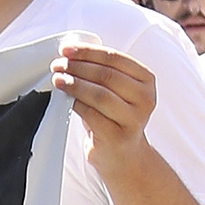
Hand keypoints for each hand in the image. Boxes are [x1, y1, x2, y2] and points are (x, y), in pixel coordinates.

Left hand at [51, 42, 159, 165]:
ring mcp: (134, 119)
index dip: (88, 52)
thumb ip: (101, 72)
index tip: (66, 50)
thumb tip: (70, 54)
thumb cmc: (113, 117)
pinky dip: (76, 104)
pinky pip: (92, 115)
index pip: (115, 58)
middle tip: (58, 65)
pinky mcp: (118, 136)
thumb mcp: (115, 91)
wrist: (123, 154)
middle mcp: (145, 98)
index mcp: (146, 79)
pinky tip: (65, 99)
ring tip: (58, 79)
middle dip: (78, 68)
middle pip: (107, 76)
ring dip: (75, 84)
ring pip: (100, 95)